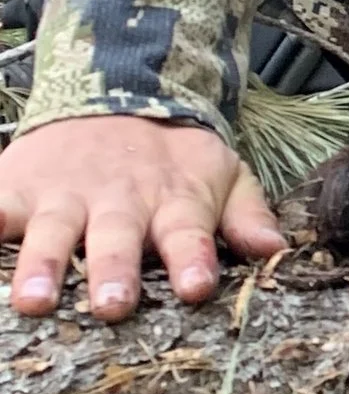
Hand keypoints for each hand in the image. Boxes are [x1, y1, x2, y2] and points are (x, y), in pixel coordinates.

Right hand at [2, 113, 286, 319]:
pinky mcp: (14, 185)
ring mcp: (62, 195)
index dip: (193, 260)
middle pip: (117, 241)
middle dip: (114, 273)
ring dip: (41, 264)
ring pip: (51, 232)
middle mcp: (117, 202)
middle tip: (112, 306)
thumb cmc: (173, 154)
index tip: (196, 287)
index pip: (189, 235)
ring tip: (33, 300)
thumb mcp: (223, 174)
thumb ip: (247, 215)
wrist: (114, 88)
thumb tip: (277, 251)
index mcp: (173, 203)